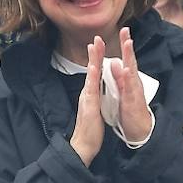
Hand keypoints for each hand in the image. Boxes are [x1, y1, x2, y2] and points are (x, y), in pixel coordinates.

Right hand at [69, 36, 105, 166]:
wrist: (83, 145)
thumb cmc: (90, 129)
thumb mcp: (94, 109)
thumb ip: (95, 98)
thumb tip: (96, 90)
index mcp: (91, 94)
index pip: (95, 72)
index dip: (97, 58)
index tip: (99, 44)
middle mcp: (87, 93)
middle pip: (91, 69)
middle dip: (94, 53)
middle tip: (96, 37)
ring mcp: (87, 98)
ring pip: (91, 75)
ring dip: (93, 59)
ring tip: (95, 45)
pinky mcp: (89, 105)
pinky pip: (91, 89)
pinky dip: (93, 77)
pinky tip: (94, 67)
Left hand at [111, 27, 154, 143]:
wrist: (140, 129)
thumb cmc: (131, 110)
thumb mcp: (123, 90)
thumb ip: (119, 76)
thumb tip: (115, 62)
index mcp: (129, 80)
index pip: (127, 59)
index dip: (125, 45)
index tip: (123, 30)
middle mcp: (134, 82)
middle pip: (131, 60)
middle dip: (128, 45)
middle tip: (126, 30)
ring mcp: (135, 90)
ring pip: (132, 71)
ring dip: (129, 57)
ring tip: (127, 43)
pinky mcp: (133, 101)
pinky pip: (131, 88)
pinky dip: (128, 79)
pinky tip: (126, 70)